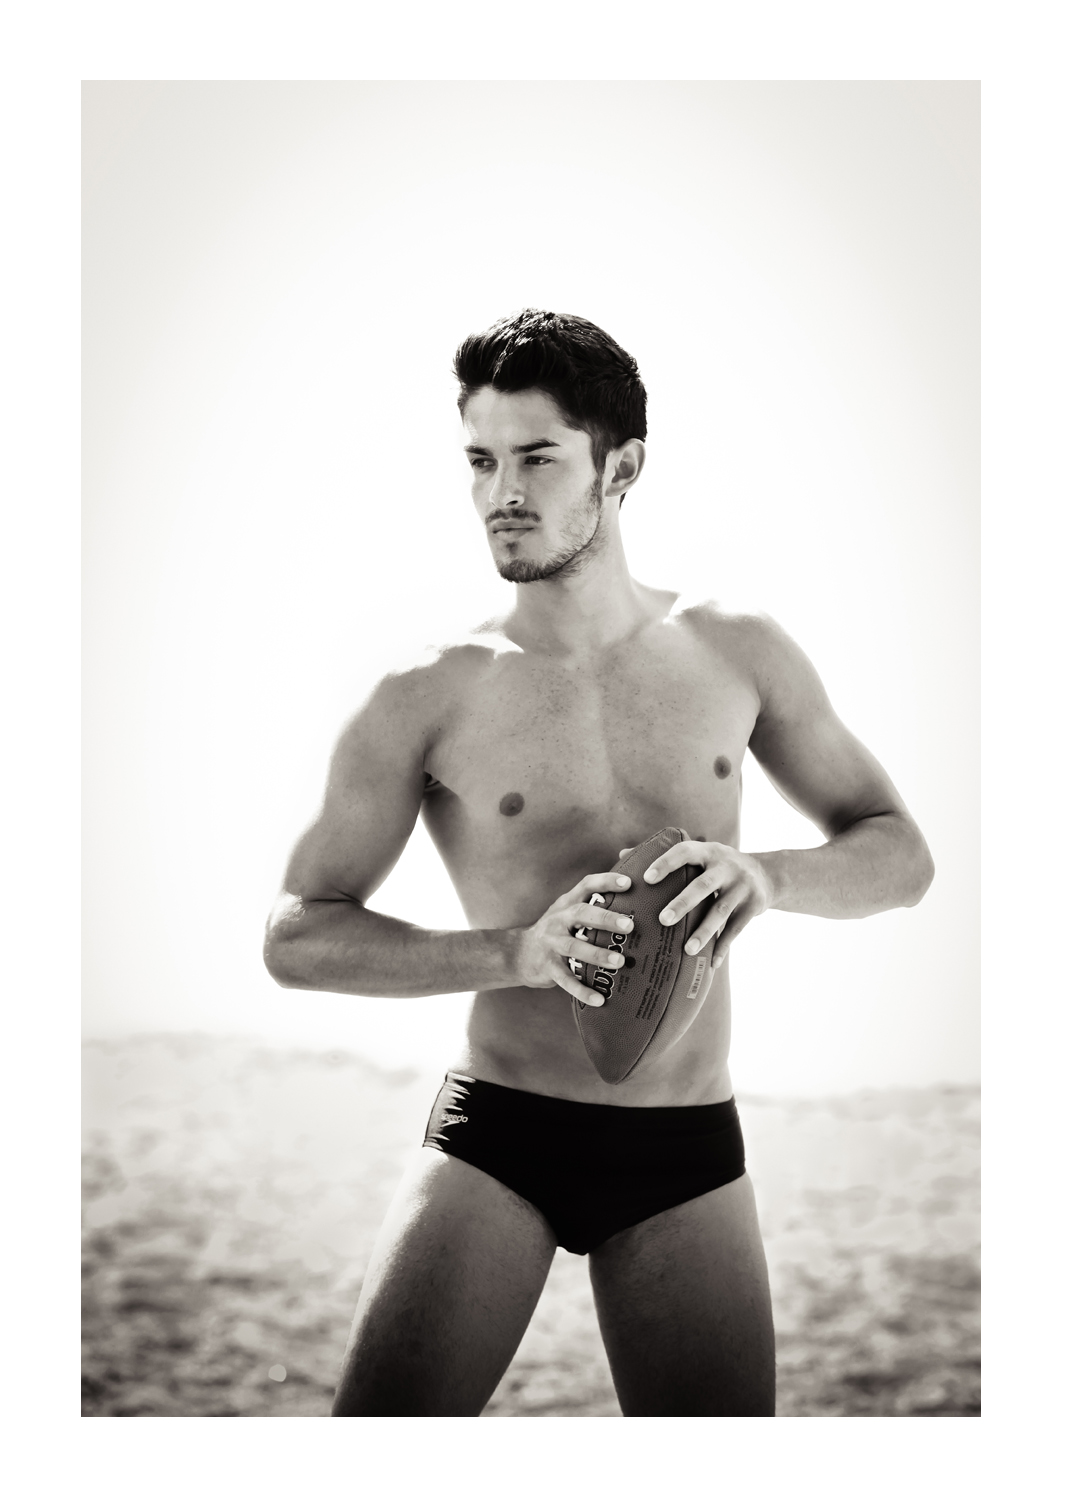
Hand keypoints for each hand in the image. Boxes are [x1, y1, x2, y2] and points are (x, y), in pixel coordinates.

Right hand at [514, 869, 635, 1006]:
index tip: (628, 882)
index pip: (586, 886)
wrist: (517, 954)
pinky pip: (565, 980)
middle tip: (630, 925)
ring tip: (619, 962)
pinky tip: (600, 999)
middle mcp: (557, 920)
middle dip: (605, 918)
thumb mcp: (566, 913)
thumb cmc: (555, 932)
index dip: (605, 882)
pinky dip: (582, 990)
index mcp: (566, 904)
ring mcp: (550, 943)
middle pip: (580, 914)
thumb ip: (592, 908)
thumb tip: (634, 906)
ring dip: (597, 954)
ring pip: (573, 947)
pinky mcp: (547, 967)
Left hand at [619, 839, 770, 971]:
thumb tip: (623, 854)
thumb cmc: (717, 866)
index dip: (666, 863)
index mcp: (708, 852)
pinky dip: (724, 946)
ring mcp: (743, 886)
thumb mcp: (700, 855)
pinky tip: (712, 963)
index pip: (685, 852)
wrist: (767, 875)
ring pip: (721, 910)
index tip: (647, 878)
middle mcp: (727, 866)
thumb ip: (664, 856)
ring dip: (705, 931)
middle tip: (662, 919)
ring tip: (688, 950)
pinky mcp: (755, 905)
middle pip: (703, 885)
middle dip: (683, 903)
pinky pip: (737, 929)